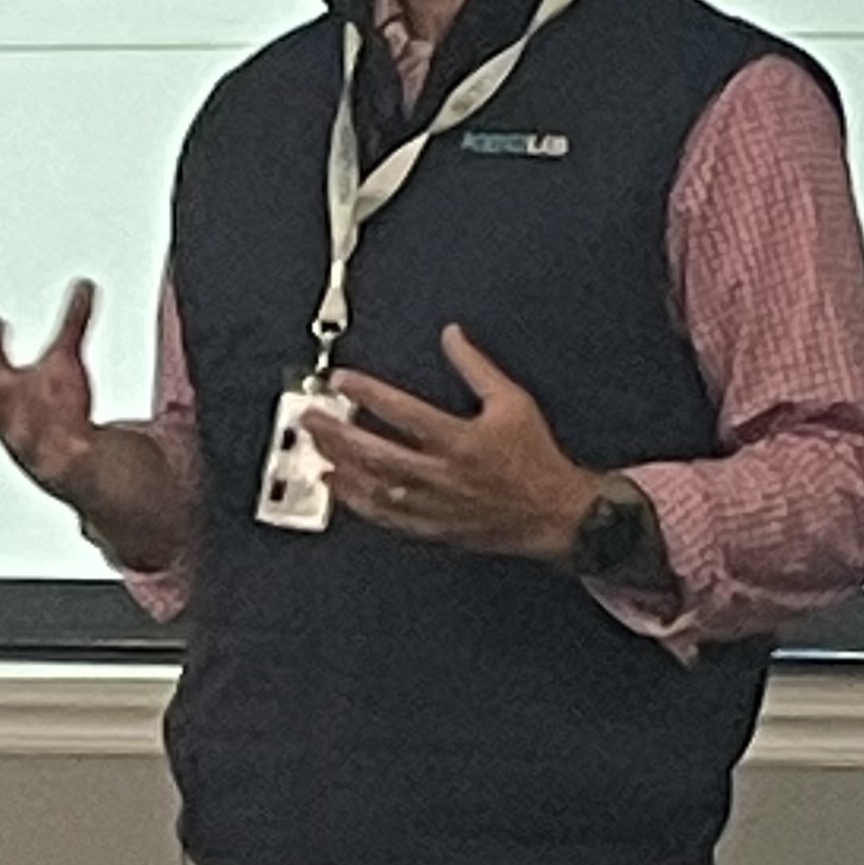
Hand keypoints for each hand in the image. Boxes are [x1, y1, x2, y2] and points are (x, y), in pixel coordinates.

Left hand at [0, 278, 100, 495]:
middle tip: (0, 373)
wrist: (67, 464)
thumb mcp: (67, 357)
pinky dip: (38, 435)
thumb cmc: (56, 415)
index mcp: (1, 385)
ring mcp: (13, 442)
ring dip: (14, 412)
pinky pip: (30, 443)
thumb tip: (82, 287)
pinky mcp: (33, 462)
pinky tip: (57, 435)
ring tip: (32, 406)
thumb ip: (74, 320)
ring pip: (5, 422)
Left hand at [308, 324, 592, 559]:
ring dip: (341, 467)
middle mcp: (442, 475)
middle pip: (376, 453)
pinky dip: (357, 503)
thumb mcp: (513, 402)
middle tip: (310, 417)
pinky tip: (339, 488)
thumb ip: (477, 367)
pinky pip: (386, 519)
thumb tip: (452, 336)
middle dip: (337, 433)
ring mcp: (434, 505)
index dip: (367, 393)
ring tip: (317, 448)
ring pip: (374, 488)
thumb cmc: (535, 459)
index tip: (341, 381)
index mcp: (460, 440)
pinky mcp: (433, 528)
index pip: (402, 412)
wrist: (553, 513)